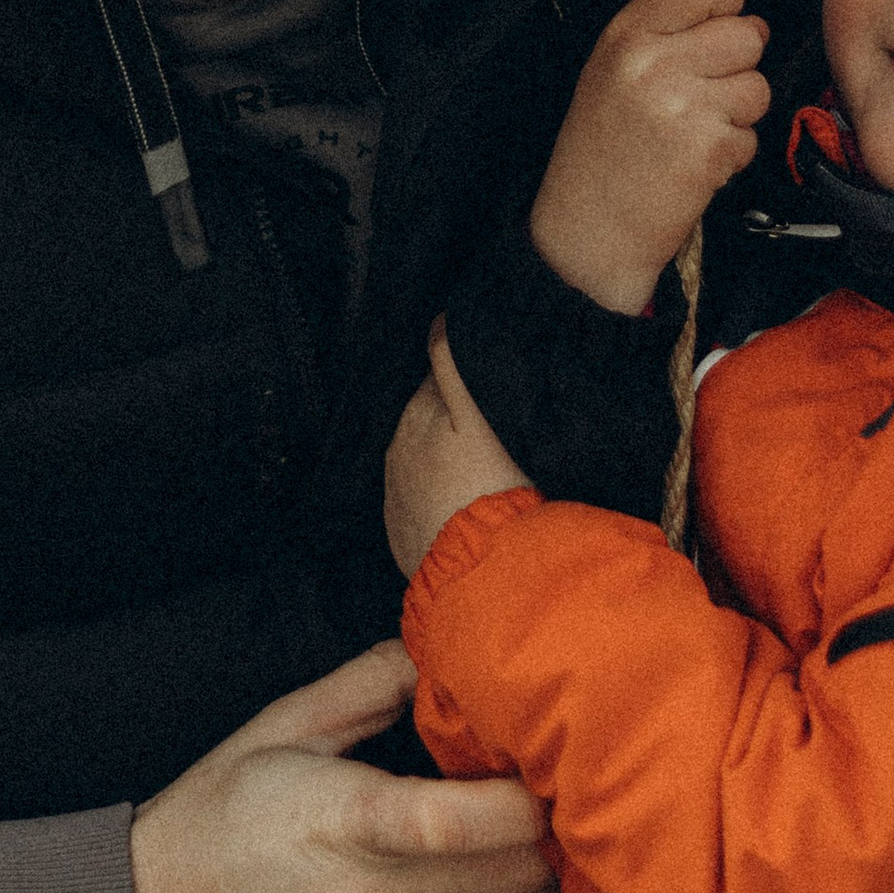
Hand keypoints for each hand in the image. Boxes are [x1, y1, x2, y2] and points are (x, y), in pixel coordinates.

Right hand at [128, 637, 560, 892]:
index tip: (542, 773)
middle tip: (558, 812)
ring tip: (541, 863)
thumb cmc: (211, 822)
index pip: (478, 819)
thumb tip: (438, 648)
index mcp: (348, 819)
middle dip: (551, 839)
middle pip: (515, 875)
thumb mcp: (278, 731)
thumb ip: (368, 684)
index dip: (533, 797)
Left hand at [384, 327, 532, 580]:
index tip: (495, 392)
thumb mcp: (478, 414)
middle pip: (430, 423)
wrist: (483, 570)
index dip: (470, 382)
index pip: (440, 381)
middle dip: (455, 423)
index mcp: (413, 418)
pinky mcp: (404, 536)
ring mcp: (397, 498)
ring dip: (448, 462)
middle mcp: (396, 454)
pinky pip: (423, 508)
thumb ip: (452, 364)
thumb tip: (437, 321)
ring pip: (424, 464)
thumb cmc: (494, 486)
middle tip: (497, 435)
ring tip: (487, 475)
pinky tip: (468, 508)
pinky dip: (441, 502)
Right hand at [531, 0, 770, 315]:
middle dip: (739, 68)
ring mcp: (680, 105)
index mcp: (626, 34)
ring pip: (757, 87)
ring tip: (694, 133)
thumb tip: (738, 14)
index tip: (719, 27)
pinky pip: (752, 135)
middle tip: (704, 96)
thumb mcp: (612, 72)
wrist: (586, 232)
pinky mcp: (706, 148)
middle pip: (746, 35)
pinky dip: (732, 154)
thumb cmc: (602, 152)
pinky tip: (694, 164)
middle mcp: (651, 62)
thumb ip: (664, 32)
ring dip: (739, 115)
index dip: (727, 3)